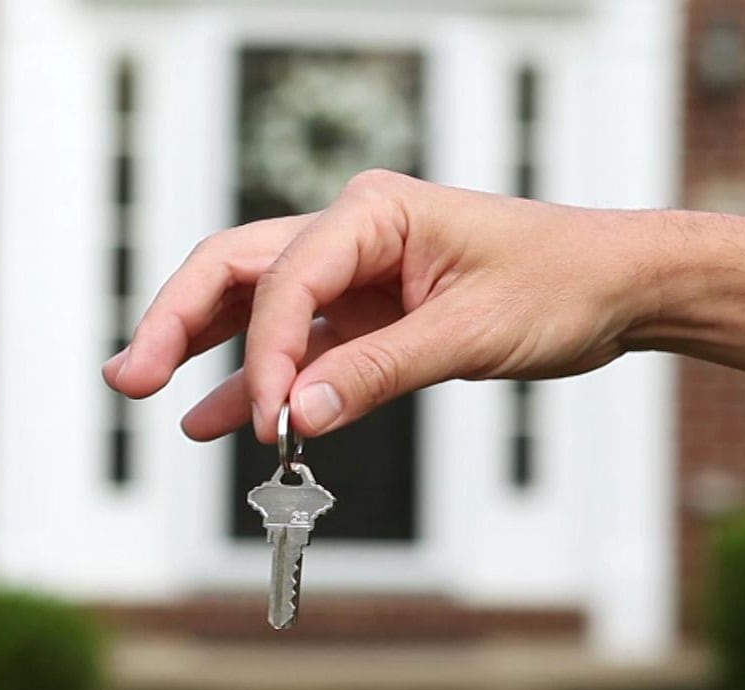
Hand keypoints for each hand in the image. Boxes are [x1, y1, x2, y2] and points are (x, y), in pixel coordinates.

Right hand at [103, 170, 678, 440]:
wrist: (616, 287)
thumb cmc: (560, 284)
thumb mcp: (472, 332)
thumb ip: (380, 372)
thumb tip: (296, 417)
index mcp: (373, 212)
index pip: (285, 279)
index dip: (262, 354)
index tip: (266, 422)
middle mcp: (352, 233)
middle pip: (236, 271)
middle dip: (178, 321)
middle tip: (128, 377)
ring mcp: (357, 274)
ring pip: (255, 306)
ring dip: (200, 347)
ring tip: (142, 389)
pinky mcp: (370, 314)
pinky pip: (297, 347)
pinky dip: (257, 380)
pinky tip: (212, 417)